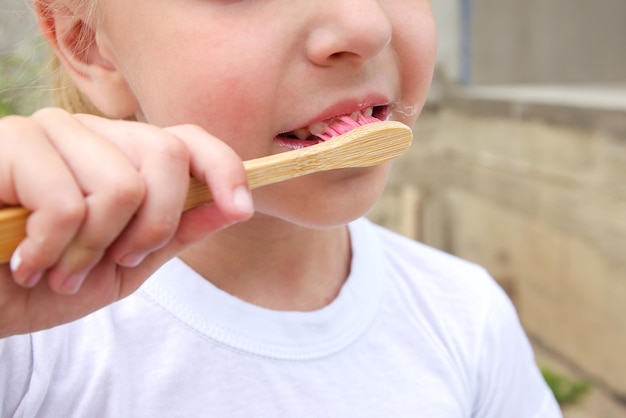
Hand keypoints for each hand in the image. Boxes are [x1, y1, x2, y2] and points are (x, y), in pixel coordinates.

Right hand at [0, 109, 252, 336]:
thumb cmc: (48, 282)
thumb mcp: (127, 266)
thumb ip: (177, 232)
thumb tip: (236, 206)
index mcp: (121, 156)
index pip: (186, 138)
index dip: (224, 167)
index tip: (242, 207)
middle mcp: (90, 133)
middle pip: (166, 154)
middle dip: (153, 226)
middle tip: (116, 260)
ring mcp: (48, 132)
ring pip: (122, 185)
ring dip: (94, 250)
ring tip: (59, 270)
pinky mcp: (10, 144)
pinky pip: (68, 202)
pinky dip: (52, 250)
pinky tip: (26, 262)